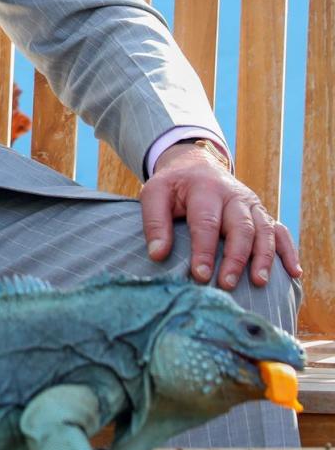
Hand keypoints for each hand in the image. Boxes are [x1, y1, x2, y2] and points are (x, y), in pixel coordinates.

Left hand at [140, 142, 300, 289]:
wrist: (196, 166)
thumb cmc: (174, 186)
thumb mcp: (155, 194)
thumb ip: (155, 223)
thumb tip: (157, 255)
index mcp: (205, 189)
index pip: (206, 222)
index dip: (204, 250)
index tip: (200, 275)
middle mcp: (233, 195)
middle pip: (240, 227)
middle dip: (236, 257)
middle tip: (227, 284)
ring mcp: (251, 204)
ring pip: (264, 230)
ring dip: (263, 257)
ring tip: (258, 282)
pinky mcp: (262, 213)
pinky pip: (280, 231)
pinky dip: (288, 251)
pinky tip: (294, 272)